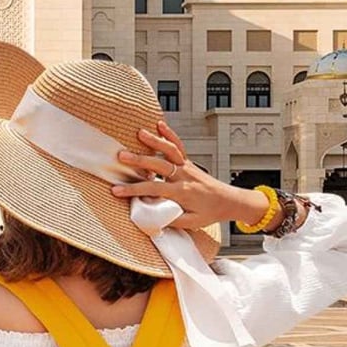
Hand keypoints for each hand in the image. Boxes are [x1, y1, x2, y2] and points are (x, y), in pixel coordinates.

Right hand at [108, 120, 269, 229]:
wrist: (229, 201)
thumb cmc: (210, 212)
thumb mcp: (192, 223)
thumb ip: (172, 219)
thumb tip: (151, 216)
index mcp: (182, 193)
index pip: (153, 189)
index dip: (133, 190)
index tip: (117, 190)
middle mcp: (184, 176)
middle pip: (158, 165)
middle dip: (139, 160)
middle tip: (121, 156)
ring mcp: (187, 166)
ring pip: (169, 151)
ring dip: (154, 141)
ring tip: (139, 132)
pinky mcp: (189, 162)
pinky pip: (179, 146)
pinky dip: (169, 134)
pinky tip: (159, 124)